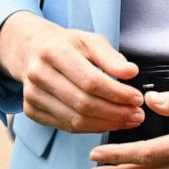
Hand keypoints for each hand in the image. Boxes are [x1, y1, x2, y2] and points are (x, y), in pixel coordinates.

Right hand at [0, 12, 144, 133]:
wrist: (33, 50)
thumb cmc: (67, 44)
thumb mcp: (90, 40)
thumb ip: (111, 57)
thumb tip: (131, 72)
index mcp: (54, 51)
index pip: (90, 80)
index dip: (116, 93)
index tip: (137, 98)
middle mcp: (39, 74)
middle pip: (83, 103)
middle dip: (115, 113)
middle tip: (137, 114)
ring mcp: (32, 95)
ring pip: (74, 120)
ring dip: (106, 124)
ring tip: (127, 120)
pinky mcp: (31, 111)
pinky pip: (65, 127)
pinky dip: (90, 128)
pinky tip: (107, 123)